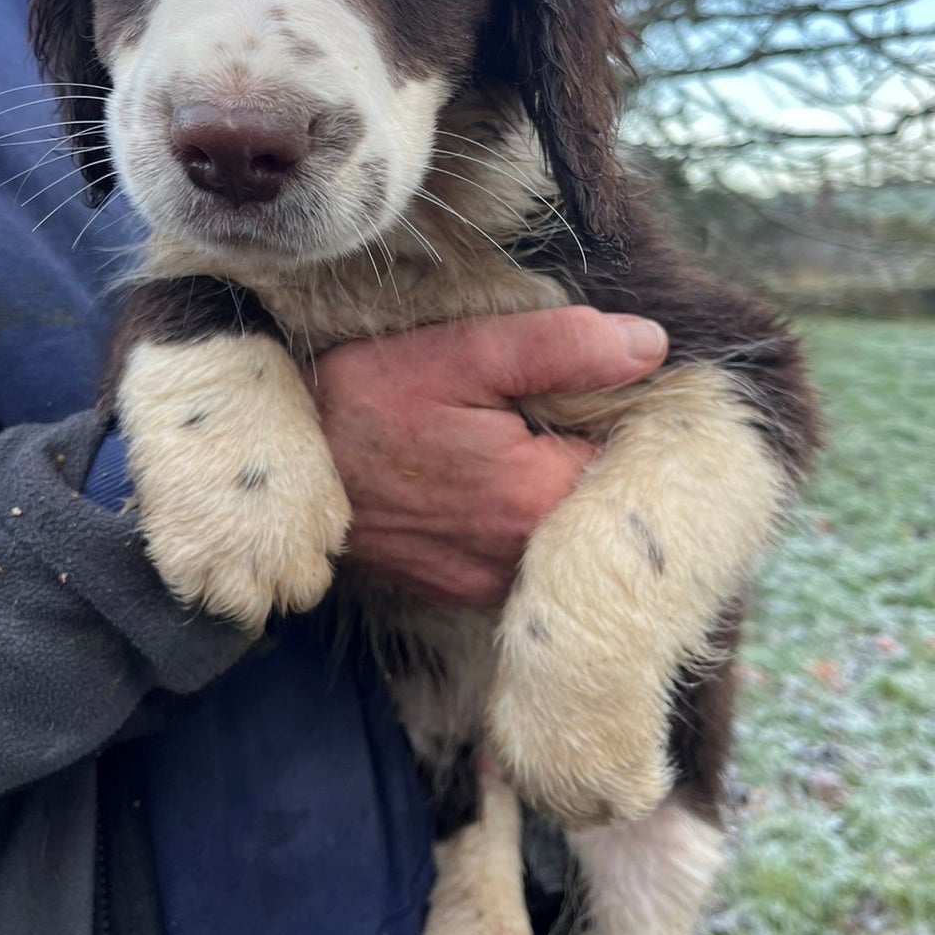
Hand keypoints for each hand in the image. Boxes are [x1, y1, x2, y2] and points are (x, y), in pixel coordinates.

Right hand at [308, 308, 667, 607]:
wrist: (284, 464)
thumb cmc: (364, 401)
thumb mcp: (461, 353)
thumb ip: (562, 348)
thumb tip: (651, 344)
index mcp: (536, 498)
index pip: (639, 465)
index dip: (635, 420)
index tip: (612, 386)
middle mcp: (524, 559)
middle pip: (608, 504)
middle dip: (604, 451)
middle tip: (574, 401)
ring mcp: (494, 584)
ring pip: (569, 530)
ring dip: (566, 484)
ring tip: (534, 434)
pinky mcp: (468, 590)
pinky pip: (530, 551)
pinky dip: (530, 513)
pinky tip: (504, 472)